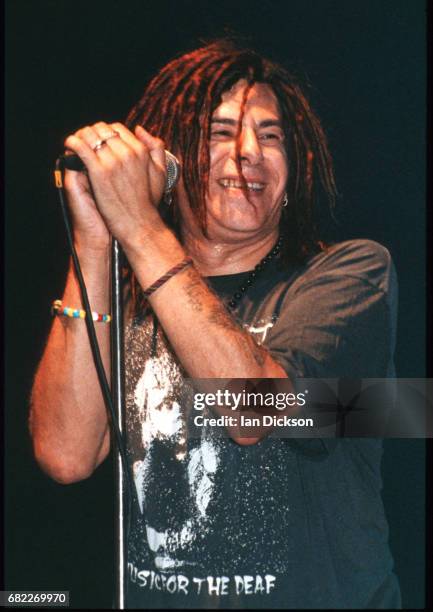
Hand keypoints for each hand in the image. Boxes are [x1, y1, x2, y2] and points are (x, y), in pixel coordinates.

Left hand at [64, 122, 167, 248]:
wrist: (138, 224)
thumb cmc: (148, 203)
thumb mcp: (160, 172)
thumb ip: (155, 148)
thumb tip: (140, 130)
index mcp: (140, 151)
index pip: (117, 128)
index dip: (106, 132)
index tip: (100, 140)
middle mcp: (127, 152)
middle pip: (102, 130)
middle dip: (92, 133)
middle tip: (86, 140)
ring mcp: (112, 161)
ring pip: (90, 136)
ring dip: (81, 136)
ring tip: (76, 142)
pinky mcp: (99, 172)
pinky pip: (81, 148)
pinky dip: (72, 143)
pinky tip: (69, 144)